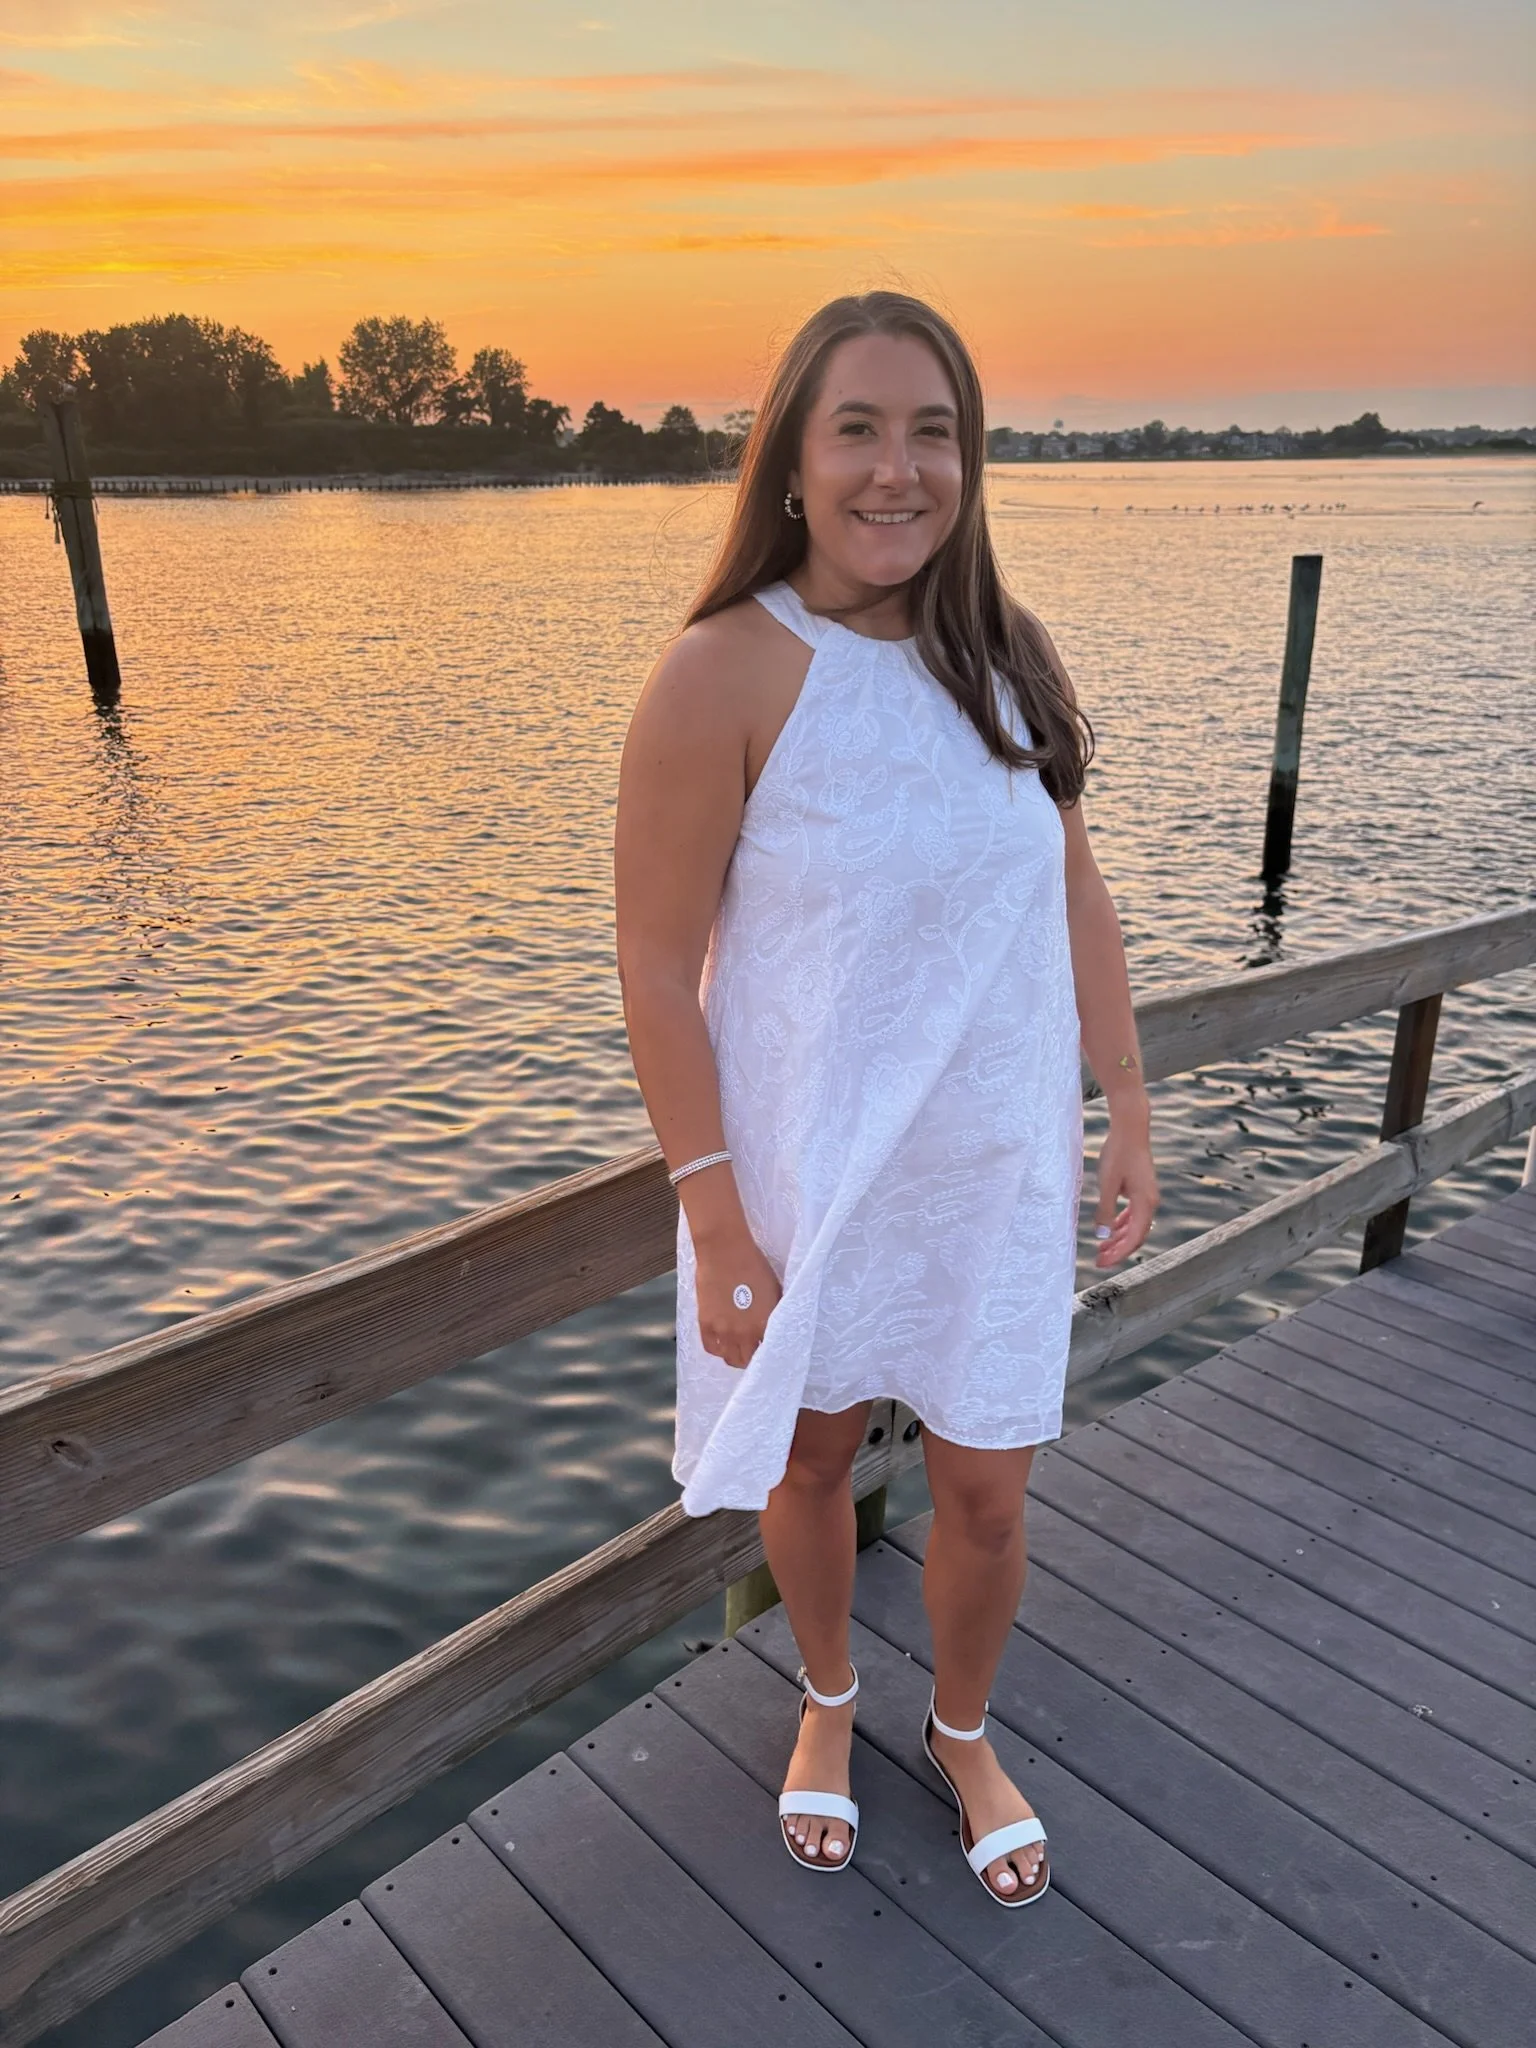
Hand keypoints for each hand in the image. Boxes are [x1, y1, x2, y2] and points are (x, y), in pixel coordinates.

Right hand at [696, 1233, 782, 1369]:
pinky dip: (717, 1349)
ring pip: (729, 1358)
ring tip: (738, 1350)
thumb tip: (773, 1323)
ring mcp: (723, 1330)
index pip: (769, 1350)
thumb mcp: (774, 1290)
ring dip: (735, 1357)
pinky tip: (722, 1343)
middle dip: (752, 1359)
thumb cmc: (754, 1264)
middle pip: (748, 1360)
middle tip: (753, 1352)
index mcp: (765, 1324)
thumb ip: (774, 1312)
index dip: (769, 1350)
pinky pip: (711, 1347)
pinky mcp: (705, 1323)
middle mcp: (745, 1333)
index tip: (768, 1348)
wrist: (725, 1251)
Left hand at [1092, 1113, 1158, 1268]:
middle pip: (1136, 1236)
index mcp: (1145, 1204)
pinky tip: (1110, 1228)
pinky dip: (1122, 1224)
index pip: (1133, 1239)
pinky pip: (1133, 1214)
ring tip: (1101, 1248)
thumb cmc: (1118, 1154)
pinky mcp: (1141, 1189)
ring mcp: (1147, 1196)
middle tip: (1098, 1261)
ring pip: (1135, 1226)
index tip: (1101, 1263)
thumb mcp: (1107, 1184)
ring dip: (1119, 1238)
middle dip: (1118, 1250)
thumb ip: (1105, 1211)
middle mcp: (1150, 1203)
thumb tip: (1102, 1237)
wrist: (1130, 1129)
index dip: (1118, 1254)